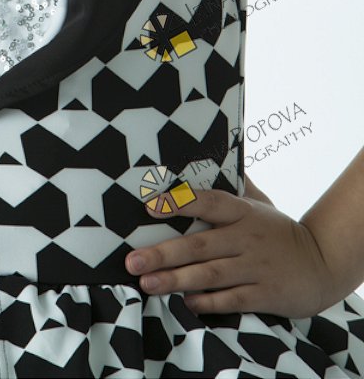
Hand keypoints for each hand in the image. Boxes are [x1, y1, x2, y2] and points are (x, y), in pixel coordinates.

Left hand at [124, 185, 341, 317]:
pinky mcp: (264, 294)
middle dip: (163, 253)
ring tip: (147, 283)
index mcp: (243, 212)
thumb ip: (236, 184)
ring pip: (210, 274)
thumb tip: (217, 151)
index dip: (179, 203)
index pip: (208, 202)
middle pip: (199, 245)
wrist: (320, 264)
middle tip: (133, 260)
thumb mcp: (261, 203)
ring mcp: (255, 267)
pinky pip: (231, 299)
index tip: (149, 206)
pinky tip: (186, 301)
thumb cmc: (279, 231)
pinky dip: (207, 302)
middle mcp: (246, 238)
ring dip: (175, 280)